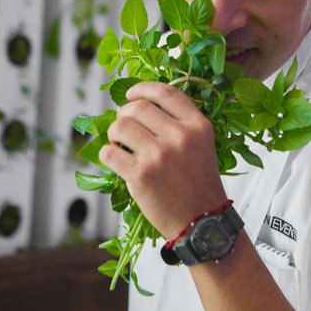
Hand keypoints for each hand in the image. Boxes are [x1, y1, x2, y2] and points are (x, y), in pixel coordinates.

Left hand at [100, 81, 228, 239]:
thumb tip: (142, 104)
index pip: (166, 92)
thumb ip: (180, 122)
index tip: (131, 95)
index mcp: (197, 125)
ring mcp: (159, 156)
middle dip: (124, 113)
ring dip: (114, 132)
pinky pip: (109, 153)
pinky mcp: (140, 176)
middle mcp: (180, 137)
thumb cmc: (199, 183)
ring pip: (120, 126)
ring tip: (119, 142)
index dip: (143, 88)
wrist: (201, 221)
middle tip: (124, 126)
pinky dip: (107, 154)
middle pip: (138, 107)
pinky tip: (115, 159)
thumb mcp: (202, 144)